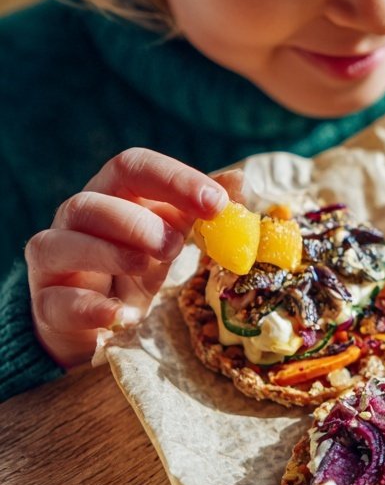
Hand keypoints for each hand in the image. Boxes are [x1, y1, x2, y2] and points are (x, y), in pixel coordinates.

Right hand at [26, 148, 240, 367]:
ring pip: (62, 244)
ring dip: (113, 254)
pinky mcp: (46, 304)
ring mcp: (53, 261)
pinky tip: (124, 315)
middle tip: (175, 245)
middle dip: (138, 223)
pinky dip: (92, 308)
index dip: (174, 179)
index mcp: (113, 193)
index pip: (133, 166)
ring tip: (148, 268)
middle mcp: (76, 220)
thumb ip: (198, 209)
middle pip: (92, 204)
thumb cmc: (138, 264)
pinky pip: (57, 302)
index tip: (216, 203)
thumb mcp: (171, 234)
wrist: (96, 318)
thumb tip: (239, 180)